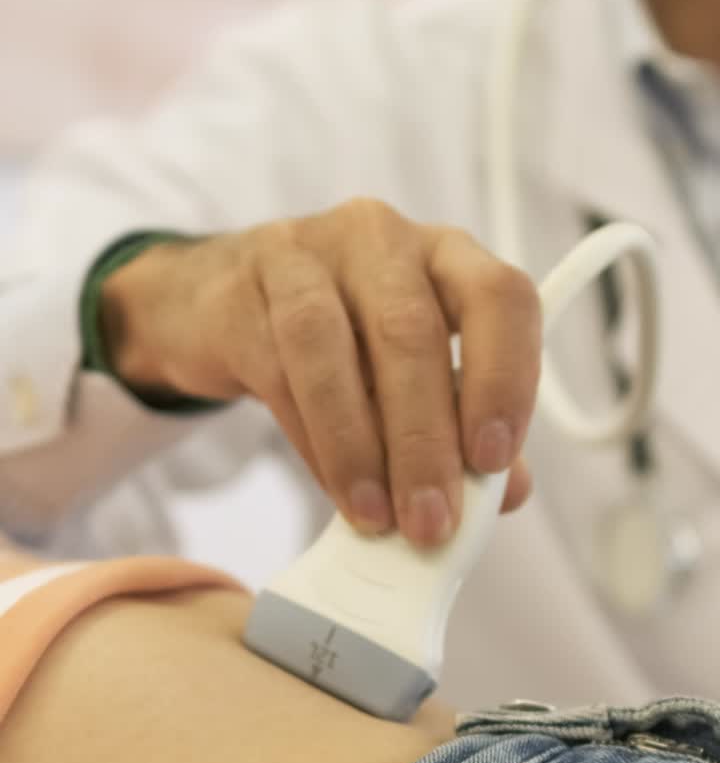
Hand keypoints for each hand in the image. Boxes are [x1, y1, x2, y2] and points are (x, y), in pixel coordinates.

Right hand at [101, 199, 541, 545]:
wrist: (221, 303)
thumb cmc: (342, 340)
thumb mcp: (411, 376)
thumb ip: (464, 426)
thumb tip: (506, 493)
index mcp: (446, 254)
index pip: (499, 296)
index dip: (503, 379)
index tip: (491, 461)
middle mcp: (380, 241)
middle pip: (410, 332)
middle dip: (425, 442)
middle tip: (430, 521)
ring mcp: (302, 257)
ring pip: (331, 347)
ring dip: (359, 447)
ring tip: (374, 516)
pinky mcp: (239, 296)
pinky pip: (278, 372)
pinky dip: (312, 442)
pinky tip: (333, 486)